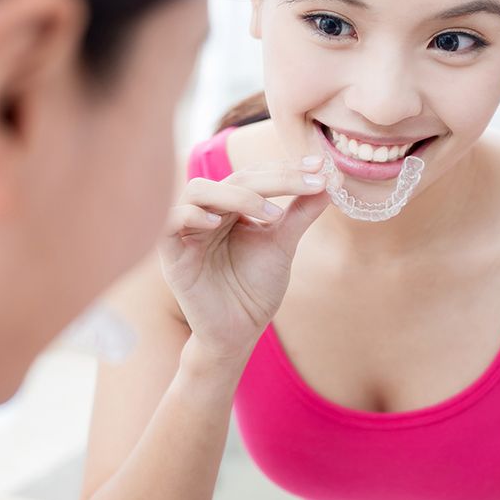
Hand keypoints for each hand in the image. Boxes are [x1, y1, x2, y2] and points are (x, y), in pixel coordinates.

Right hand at [158, 155, 328, 360]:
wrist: (238, 332)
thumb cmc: (256, 289)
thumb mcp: (283, 245)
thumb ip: (301, 213)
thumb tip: (329, 182)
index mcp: (231, 206)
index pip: (255, 174)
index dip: (286, 168)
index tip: (320, 166)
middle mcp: (208, 211)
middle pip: (234, 178)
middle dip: (276, 178)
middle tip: (309, 184)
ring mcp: (187, 230)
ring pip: (199, 190)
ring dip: (238, 195)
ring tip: (272, 214)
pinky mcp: (170, 253)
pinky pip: (170, 222)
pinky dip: (193, 216)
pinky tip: (218, 224)